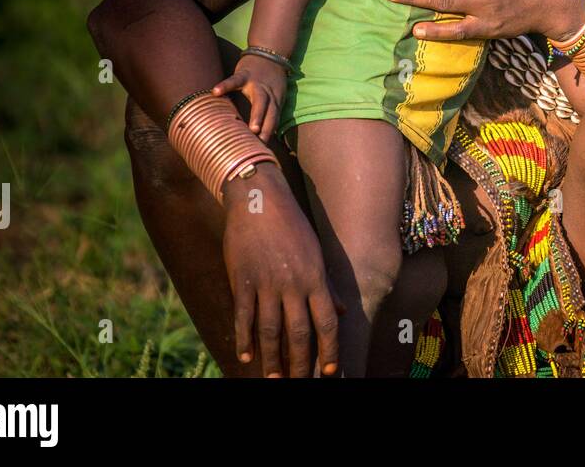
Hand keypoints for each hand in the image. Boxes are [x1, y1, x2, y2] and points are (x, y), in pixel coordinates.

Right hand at [212, 54, 285, 140]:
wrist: (270, 51)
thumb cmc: (271, 79)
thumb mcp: (276, 94)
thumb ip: (270, 112)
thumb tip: (264, 136)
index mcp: (276, 100)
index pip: (274, 119)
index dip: (271, 133)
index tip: (265, 149)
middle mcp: (269, 93)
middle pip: (271, 111)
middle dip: (268, 126)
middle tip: (263, 141)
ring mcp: (257, 83)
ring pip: (259, 99)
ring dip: (257, 114)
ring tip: (252, 128)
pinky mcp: (244, 73)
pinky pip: (235, 80)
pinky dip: (226, 85)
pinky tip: (215, 92)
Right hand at [222, 166, 345, 377]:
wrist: (259, 200)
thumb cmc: (291, 225)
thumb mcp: (316, 252)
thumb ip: (327, 285)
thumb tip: (341, 311)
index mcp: (315, 277)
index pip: (327, 322)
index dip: (330, 350)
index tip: (330, 372)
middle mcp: (293, 284)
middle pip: (300, 333)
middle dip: (301, 363)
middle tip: (299, 384)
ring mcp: (266, 283)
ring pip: (271, 331)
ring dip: (272, 359)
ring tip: (273, 378)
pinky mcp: (243, 280)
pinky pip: (244, 316)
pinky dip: (244, 338)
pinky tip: (245, 356)